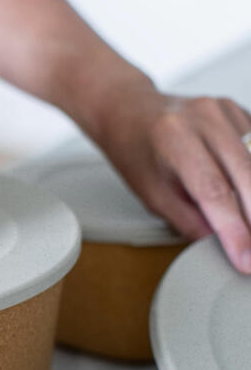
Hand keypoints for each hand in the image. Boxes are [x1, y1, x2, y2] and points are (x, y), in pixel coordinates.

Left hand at [93, 82, 250, 271]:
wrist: (130, 112)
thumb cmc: (136, 153)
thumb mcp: (152, 194)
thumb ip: (188, 220)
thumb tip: (221, 247)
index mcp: (174, 139)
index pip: (214, 192)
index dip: (235, 230)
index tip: (246, 259)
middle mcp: (203, 118)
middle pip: (246, 176)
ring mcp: (223, 110)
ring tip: (249, 228)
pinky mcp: (237, 110)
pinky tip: (245, 194)